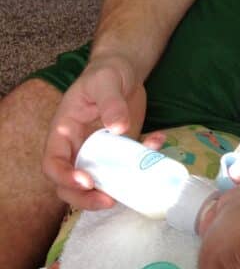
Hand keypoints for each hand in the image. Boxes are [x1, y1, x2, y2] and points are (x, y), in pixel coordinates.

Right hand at [41, 53, 145, 209]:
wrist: (125, 69)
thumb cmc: (107, 72)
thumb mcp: (106, 82)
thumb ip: (110, 103)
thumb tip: (118, 128)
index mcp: (63, 131)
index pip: (52, 163)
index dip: (64, 177)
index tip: (86, 181)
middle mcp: (77, 146)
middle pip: (70, 184)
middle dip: (86, 198)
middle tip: (109, 200)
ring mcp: (98, 151)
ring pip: (98, 182)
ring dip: (115, 188)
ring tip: (135, 184)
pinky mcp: (120, 151)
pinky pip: (127, 166)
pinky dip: (143, 162)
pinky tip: (157, 141)